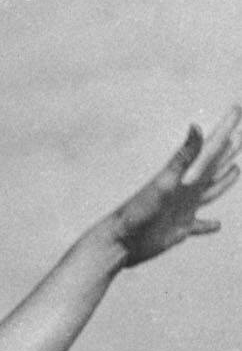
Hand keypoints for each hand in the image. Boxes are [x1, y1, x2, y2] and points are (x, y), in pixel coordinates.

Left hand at [106, 109, 240, 267]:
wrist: (119, 242)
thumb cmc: (138, 211)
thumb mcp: (165, 182)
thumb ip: (183, 156)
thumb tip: (195, 126)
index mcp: (187, 175)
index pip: (212, 147)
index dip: (226, 127)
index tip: (237, 108)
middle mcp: (188, 188)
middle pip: (215, 165)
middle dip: (229, 150)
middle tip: (239, 136)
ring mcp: (184, 208)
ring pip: (211, 191)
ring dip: (224, 181)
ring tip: (236, 170)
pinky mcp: (179, 229)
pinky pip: (199, 226)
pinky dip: (208, 225)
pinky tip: (217, 225)